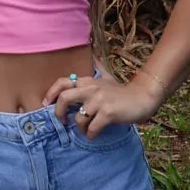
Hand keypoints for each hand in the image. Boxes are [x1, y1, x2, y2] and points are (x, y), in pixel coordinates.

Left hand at [42, 73, 161, 139]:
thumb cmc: (122, 91)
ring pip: (78, 117)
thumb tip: (93, 54)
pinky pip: (92, 127)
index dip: (51, 93)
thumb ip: (97, 67)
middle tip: (63, 122)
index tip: (46, 104)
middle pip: (64, 98)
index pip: (63, 82)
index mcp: (88, 81)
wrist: (142, 98)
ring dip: (80, 128)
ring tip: (85, 131)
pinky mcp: (108, 112)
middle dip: (59, 112)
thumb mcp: (107, 77)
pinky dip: (90, 134)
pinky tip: (93, 135)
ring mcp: (99, 100)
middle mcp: (91, 88)